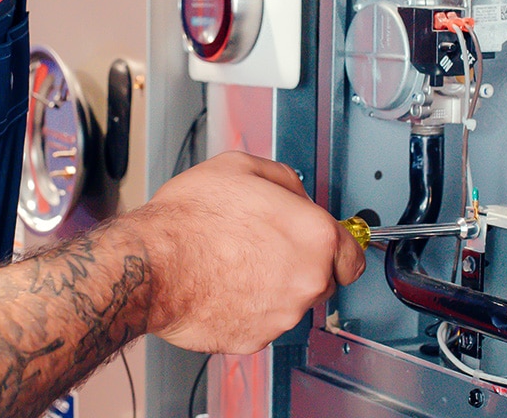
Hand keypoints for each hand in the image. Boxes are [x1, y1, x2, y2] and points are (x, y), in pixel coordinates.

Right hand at [127, 151, 365, 353]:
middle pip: (322, 279)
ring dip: (272, 285)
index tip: (324, 246)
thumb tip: (296, 194)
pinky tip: (223, 282)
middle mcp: (306, 280)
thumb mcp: (243, 166)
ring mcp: (281, 315)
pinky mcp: (254, 339)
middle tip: (265, 243)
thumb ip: (285, 181)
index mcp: (313, 236)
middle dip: (300, 262)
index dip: (336, 248)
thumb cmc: (191, 217)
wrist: (153, 263)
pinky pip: (261, 321)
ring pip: (289, 301)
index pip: (353, 255)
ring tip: (234, 258)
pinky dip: (248, 306)